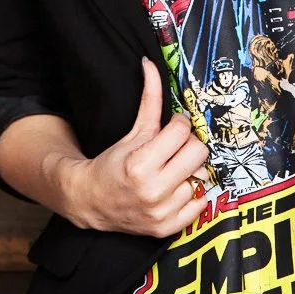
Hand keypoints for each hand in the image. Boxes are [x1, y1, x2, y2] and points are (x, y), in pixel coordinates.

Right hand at [59, 57, 210, 236]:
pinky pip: (200, 204)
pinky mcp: (167, 229)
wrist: (92, 201)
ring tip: (174, 168)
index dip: (179, 124)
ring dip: (190, 170)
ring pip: (201, 177)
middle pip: (198, 153)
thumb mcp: (133, 131)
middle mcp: (154, 191)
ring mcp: (162, 213)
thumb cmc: (114, 163)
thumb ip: (149, 99)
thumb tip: (151, 64)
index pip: (182, 131)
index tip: (173, 127)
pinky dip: (193, 193)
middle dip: (189, 145)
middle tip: (176, 147)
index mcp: (142, 164)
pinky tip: (177, 186)